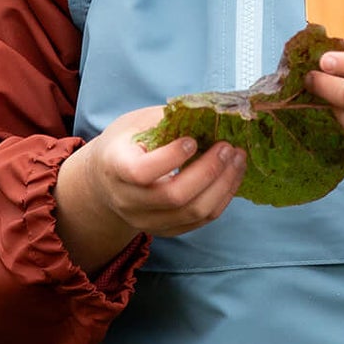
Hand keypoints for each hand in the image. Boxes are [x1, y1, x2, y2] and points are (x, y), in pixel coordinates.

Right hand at [53, 105, 247, 271]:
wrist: (106, 182)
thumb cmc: (125, 145)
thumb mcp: (137, 123)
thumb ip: (169, 120)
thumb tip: (212, 113)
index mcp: (115, 168)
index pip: (141, 172)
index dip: (171, 157)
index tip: (193, 140)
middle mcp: (127, 201)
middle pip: (174, 196)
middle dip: (209, 170)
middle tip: (228, 147)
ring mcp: (146, 220)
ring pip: (193, 212)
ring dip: (223, 185)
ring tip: (237, 159)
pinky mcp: (166, 230)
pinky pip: (200, 221)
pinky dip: (222, 198)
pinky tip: (231, 176)